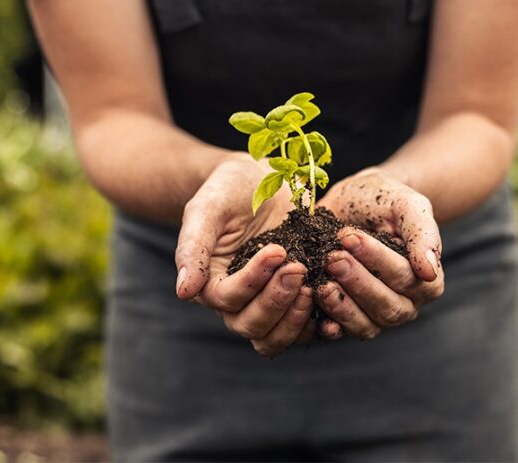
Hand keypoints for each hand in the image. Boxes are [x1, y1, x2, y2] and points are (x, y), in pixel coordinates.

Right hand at [175, 153, 314, 355]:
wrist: (260, 180)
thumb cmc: (228, 190)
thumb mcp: (206, 208)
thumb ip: (193, 247)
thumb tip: (184, 292)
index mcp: (210, 283)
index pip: (228, 299)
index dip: (253, 281)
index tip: (277, 250)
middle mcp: (237, 302)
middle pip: (251, 326)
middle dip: (276, 301)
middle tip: (298, 267)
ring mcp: (268, 304)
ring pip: (275, 337)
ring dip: (296, 319)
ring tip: (315, 286)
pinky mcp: (296, 300)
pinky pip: (305, 328)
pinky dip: (319, 322)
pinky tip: (333, 298)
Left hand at [316, 167, 444, 339]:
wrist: (354, 201)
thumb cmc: (384, 200)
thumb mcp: (407, 204)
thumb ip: (423, 233)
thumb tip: (429, 271)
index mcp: (427, 280)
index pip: (406, 277)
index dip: (377, 260)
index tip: (350, 237)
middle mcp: (405, 303)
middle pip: (387, 306)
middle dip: (357, 282)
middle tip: (332, 258)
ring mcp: (376, 315)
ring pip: (366, 325)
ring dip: (342, 305)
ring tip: (320, 282)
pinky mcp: (348, 319)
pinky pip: (341, 331)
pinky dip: (327, 324)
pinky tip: (313, 309)